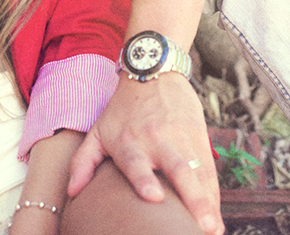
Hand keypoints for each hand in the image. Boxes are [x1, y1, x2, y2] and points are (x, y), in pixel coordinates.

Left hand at [67, 72, 222, 234]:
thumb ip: (84, 162)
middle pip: (178, 170)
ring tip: (213, 228)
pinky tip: (216, 215)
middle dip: (192, 198)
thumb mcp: (98, 130)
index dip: (144, 179)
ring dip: (208, 201)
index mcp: (130, 141)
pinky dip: (213, 192)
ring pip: (198, 171)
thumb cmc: (122, 108)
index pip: (137, 162)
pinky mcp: (198, 136)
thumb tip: (73, 192)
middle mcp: (158, 140)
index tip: (153, 197)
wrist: (154, 70)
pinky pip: (208, 168)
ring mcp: (181, 138)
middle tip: (202, 226)